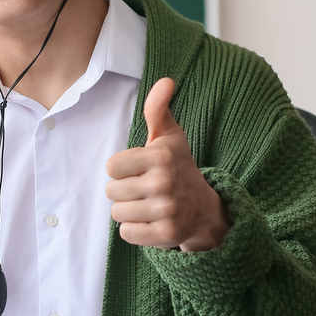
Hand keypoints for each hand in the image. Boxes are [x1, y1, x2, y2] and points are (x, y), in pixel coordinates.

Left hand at [105, 77, 228, 251]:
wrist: (205, 209)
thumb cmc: (178, 168)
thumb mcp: (169, 137)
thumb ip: (158, 109)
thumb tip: (166, 79)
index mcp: (160, 157)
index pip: (110, 167)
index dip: (122, 169)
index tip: (141, 169)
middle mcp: (164, 183)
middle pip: (111, 191)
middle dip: (124, 191)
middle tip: (147, 189)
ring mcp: (166, 211)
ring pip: (117, 213)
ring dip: (129, 211)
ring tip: (149, 205)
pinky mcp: (166, 235)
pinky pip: (126, 233)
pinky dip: (135, 230)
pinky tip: (152, 221)